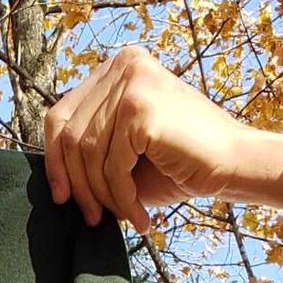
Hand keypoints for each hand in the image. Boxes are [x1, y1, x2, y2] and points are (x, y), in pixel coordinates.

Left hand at [42, 46, 282, 232]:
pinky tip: (139, 214)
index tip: (62, 197)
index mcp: (117, 67)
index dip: (55, 161)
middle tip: (91, 217)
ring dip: (102, 195)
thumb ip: (90, 146)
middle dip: (77, 184)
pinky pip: (111, 166)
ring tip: (124, 215)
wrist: (233, 163)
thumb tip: (49, 173)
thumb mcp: (124, 148)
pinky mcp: (140, 108)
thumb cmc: (181, 161)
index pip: (61, 114)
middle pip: (69, 135)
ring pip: (88, 154)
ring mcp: (131, 81)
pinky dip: (122, 197)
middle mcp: (123, 64)